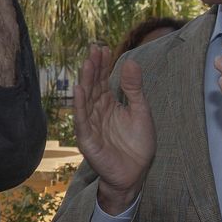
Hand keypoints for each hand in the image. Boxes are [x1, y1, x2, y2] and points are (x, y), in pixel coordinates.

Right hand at [73, 46, 154, 213]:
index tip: (104, 48)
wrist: (135, 173)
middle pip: (93, 86)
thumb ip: (134, 89)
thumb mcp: (141, 111)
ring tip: (88, 63)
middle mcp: (97, 111)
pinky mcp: (87, 138)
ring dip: (86, 81)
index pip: (103, 80)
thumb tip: (131, 61)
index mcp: (109, 104)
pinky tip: (80, 89)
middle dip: (93, 68)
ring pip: (86, 99)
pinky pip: (82, 119)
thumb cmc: (138, 145)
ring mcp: (90, 124)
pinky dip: (80, 104)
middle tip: (94, 49)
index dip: (103, 65)